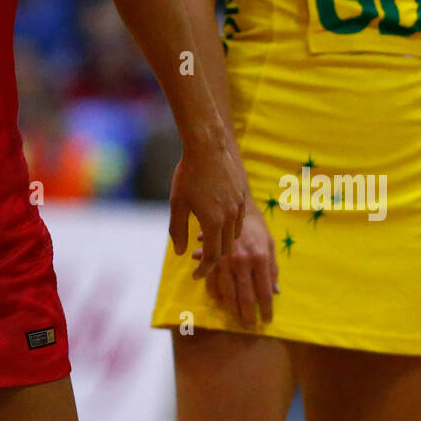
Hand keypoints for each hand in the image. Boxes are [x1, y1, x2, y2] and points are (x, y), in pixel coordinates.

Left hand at [168, 128, 247, 279]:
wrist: (207, 146)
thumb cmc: (188, 174)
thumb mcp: (177, 204)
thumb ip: (178, 230)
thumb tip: (180, 252)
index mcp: (213, 222)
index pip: (213, 257)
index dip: (205, 269)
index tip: (196, 274)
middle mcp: (229, 217)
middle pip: (226, 249)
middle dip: (214, 257)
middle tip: (201, 258)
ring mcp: (238, 206)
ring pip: (234, 235)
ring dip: (223, 242)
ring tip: (209, 239)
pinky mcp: (242, 195)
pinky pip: (239, 220)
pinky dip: (230, 227)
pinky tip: (218, 220)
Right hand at [192, 199, 278, 325]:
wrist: (233, 204)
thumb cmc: (255, 225)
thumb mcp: (270, 243)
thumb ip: (272, 268)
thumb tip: (276, 292)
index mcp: (260, 257)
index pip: (264, 291)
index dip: (266, 309)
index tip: (267, 321)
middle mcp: (242, 261)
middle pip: (245, 296)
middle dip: (248, 315)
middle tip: (250, 327)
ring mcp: (225, 260)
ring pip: (227, 292)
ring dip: (231, 308)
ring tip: (235, 317)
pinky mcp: (212, 256)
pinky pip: (211, 280)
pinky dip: (214, 292)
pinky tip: (218, 300)